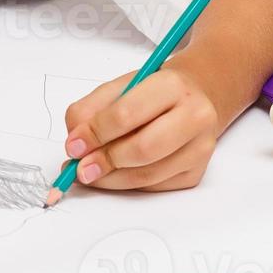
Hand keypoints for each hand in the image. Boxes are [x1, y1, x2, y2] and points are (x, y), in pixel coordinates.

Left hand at [62, 64, 222, 191]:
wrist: (192, 100)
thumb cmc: (151, 94)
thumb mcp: (118, 88)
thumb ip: (90, 110)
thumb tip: (75, 142)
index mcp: (172, 86)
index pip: (127, 114)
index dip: (95, 133)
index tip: (73, 146)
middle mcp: (194, 117)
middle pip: (143, 149)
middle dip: (105, 161)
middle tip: (80, 168)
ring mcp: (199, 148)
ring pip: (147, 175)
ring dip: (111, 179)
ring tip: (90, 174)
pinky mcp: (195, 173)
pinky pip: (153, 187)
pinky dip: (127, 184)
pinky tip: (114, 174)